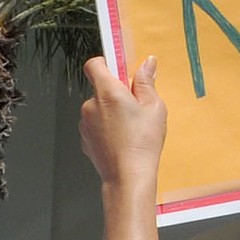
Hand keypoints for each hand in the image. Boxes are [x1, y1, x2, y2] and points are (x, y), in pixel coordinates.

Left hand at [80, 56, 166, 187]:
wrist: (128, 176)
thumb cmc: (142, 143)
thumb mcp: (154, 107)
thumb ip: (147, 82)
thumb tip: (147, 64)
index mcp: (108, 92)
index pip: (95, 64)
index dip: (106, 63)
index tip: (119, 68)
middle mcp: (91, 105)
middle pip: (100, 88)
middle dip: (115, 93)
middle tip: (135, 107)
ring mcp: (85, 123)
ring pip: (98, 108)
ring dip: (110, 112)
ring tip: (130, 128)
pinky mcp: (84, 139)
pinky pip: (95, 126)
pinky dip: (106, 128)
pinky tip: (121, 140)